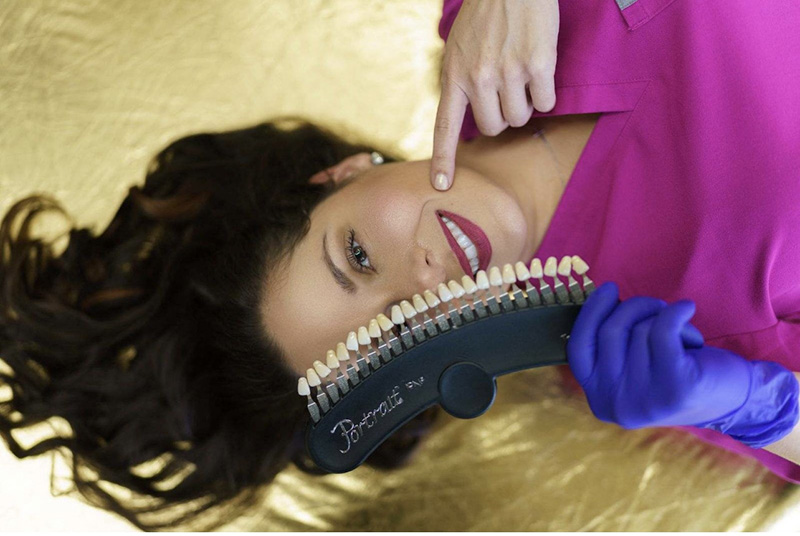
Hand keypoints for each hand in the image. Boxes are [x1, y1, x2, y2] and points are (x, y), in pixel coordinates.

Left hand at [431, 0, 559, 190]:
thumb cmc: (486, 15)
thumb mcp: (458, 47)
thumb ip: (459, 80)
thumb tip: (465, 114)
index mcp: (454, 76)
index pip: (444, 127)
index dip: (443, 159)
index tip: (441, 185)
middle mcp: (478, 78)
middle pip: (493, 128)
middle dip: (502, 117)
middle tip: (507, 92)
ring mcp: (508, 73)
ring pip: (520, 118)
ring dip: (526, 105)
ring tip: (522, 76)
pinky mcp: (537, 65)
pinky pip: (546, 103)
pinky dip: (547, 94)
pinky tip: (540, 70)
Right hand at [565, 282, 799, 445]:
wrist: (733, 400)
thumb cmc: (677, 372)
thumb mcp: (632, 367)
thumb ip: (610, 346)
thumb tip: (601, 300)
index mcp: (600, 399)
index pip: (579, 348)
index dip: (590, 314)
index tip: (608, 288)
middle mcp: (616, 404)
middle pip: (610, 332)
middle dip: (635, 308)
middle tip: (657, 306)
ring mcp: (645, 399)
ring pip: (640, 330)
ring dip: (663, 321)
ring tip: (682, 338)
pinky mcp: (676, 387)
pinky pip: (663, 329)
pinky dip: (677, 311)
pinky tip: (688, 309)